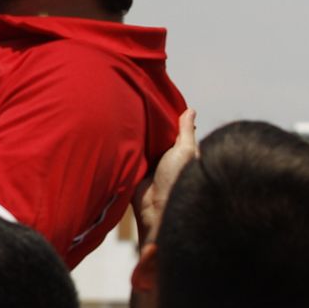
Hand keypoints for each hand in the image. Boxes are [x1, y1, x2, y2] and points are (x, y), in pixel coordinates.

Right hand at [132, 108, 196, 244]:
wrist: (156, 207)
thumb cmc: (177, 179)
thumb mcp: (185, 150)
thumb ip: (185, 131)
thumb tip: (191, 110)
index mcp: (180, 152)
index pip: (172, 130)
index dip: (166, 118)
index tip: (155, 100)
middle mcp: (164, 157)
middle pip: (155, 136)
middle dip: (147, 125)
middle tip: (135, 104)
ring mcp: (149, 164)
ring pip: (141, 144)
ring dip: (135, 136)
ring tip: (123, 114)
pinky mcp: (134, 170)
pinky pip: (128, 154)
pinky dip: (125, 147)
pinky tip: (117, 132)